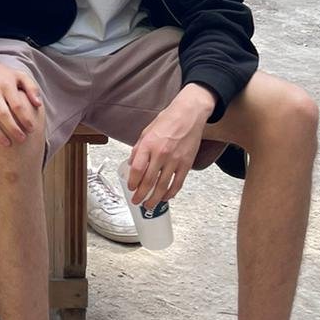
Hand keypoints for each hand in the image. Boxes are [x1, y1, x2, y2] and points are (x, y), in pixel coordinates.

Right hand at [0, 47, 41, 147]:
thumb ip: (32, 88)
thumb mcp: (20, 76)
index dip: (24, 118)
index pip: (16, 104)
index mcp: (6, 85)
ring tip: (8, 144)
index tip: (32, 128)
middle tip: (22, 139)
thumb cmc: (5, 75)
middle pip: (3, 114)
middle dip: (13, 129)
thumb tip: (38, 104)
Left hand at [126, 87, 214, 209]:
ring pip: (163, 185)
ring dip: (155, 198)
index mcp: (148, 145)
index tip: (131, 188)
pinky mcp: (186, 163)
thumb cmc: (167, 120)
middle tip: (137, 202)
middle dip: (141, 195)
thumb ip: (138, 149)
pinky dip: (171, 193)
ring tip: (149, 205)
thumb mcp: (146, 131)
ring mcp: (175, 160)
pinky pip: (178, 183)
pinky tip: (165, 198)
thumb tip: (132, 164)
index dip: (133, 182)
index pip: (137, 169)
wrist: (189, 114)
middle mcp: (160, 154)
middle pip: (149, 181)